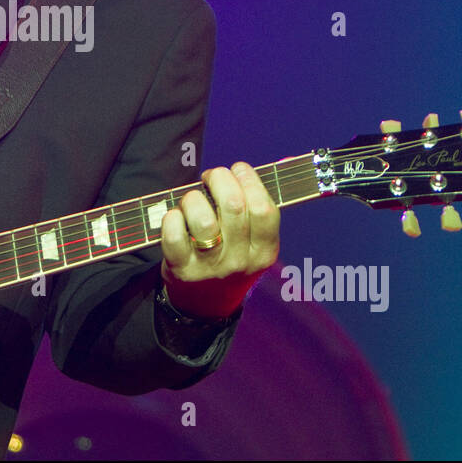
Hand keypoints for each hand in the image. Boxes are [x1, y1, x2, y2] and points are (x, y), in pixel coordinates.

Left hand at [159, 162, 278, 319]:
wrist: (206, 302)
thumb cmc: (232, 255)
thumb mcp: (256, 241)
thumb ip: (264, 204)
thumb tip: (291, 161)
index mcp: (264, 251)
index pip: (264, 208)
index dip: (249, 180)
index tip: (238, 169)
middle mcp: (240, 261)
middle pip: (233, 206)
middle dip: (219, 179)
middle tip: (211, 178)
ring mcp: (211, 267)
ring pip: (203, 220)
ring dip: (193, 198)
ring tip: (193, 200)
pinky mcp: (182, 270)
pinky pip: (173, 236)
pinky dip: (171, 218)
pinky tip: (175, 217)